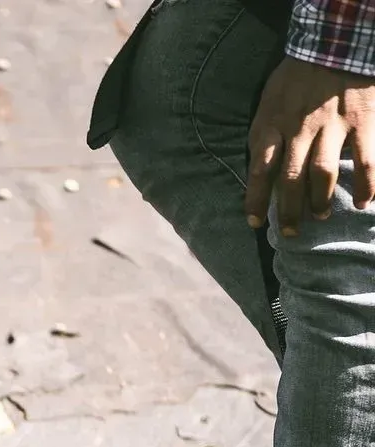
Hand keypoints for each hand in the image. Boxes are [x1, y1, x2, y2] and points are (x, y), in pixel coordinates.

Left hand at [244, 56, 374, 236]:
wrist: (333, 43)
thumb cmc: (295, 78)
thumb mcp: (268, 104)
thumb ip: (265, 135)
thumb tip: (258, 170)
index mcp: (273, 125)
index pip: (259, 171)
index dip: (256, 200)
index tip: (255, 222)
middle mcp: (299, 129)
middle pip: (290, 180)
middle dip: (288, 211)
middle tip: (290, 232)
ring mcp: (332, 125)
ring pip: (323, 174)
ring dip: (320, 201)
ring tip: (320, 216)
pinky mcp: (361, 120)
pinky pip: (365, 159)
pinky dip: (366, 185)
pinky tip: (363, 202)